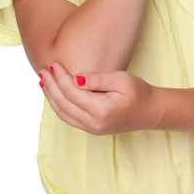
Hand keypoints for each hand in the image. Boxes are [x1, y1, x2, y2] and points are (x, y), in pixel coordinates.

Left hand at [39, 63, 163, 134]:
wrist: (151, 112)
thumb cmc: (139, 92)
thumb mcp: (121, 79)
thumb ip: (97, 79)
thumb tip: (75, 78)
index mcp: (101, 110)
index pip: (72, 92)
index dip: (60, 78)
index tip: (54, 64)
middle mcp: (93, 123)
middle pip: (63, 104)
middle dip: (51, 87)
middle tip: (43, 71)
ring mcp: (92, 128)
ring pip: (63, 114)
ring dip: (51, 97)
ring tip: (43, 82)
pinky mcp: (92, 129)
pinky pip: (69, 118)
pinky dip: (58, 106)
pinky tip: (54, 95)